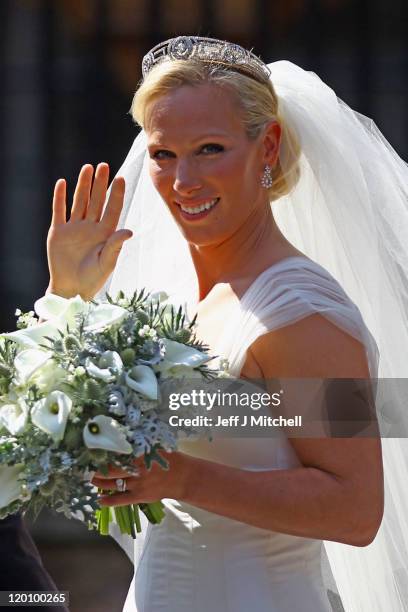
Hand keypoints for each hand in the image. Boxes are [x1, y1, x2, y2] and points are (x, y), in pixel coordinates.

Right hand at [47, 163, 132, 300]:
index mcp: (105, 234)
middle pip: (96, 201)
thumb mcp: (107, 263)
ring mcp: (74, 228)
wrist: (71, 289)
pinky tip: (63, 183)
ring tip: (87, 167)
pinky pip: (59, 211)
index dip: (116, 194)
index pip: (112, 209)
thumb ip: (116, 246)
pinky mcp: (59, 232)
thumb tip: (129, 231)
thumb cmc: (93, 279)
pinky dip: (60, 197)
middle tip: (104, 165)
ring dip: (82, 185)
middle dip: (100, 183)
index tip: (120, 178)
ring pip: (80, 202)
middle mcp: (91, 227)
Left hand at [91, 451, 192, 506]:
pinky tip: (100, 500)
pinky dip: (109, 501)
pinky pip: (121, 500)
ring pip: (113, 484)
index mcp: (140, 455)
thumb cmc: (169, 459)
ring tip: (91, 480)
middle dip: (97, 469)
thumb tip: (125, 434)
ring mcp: (137, 484)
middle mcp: (136, 469)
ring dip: (100, 483)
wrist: (183, 477)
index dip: (103, 454)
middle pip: (111, 470)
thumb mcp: (155, 446)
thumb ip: (141, 442)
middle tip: (86, 467)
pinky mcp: (139, 496)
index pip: (116, 454)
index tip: (92, 452)